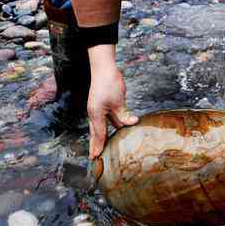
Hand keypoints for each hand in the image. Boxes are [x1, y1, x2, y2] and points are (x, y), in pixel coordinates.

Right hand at [87, 44, 137, 159]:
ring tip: (101, 148)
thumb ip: (123, 115)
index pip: (98, 135)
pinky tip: (114, 130)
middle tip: (93, 158)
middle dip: (95, 145)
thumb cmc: (109, 83)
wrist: (104, 67)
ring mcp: (97, 109)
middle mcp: (94, 113)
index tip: (95, 158)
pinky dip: (108, 127)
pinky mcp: (101, 104)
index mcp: (96, 115)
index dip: (98, 147)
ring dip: (101, 137)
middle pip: (95, 133)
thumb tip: (131, 124)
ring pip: (99, 127)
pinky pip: (105, 120)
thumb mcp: (118, 102)